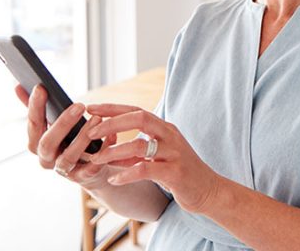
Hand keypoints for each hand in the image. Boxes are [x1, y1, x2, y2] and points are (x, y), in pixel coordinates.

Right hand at [14, 85, 116, 187]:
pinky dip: (102, 150)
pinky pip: (92, 167)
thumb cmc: (70, 140)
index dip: (34, 107)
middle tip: (79, 105)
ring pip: (69, 156)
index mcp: (38, 143)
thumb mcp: (54, 124)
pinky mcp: (84, 177)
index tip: (41, 88)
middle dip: (62, 123)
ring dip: (83, 137)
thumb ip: (38, 108)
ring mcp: (64, 170)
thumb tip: (17, 86)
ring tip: (97, 119)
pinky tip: (111, 136)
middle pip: (47, 143)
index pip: (33, 125)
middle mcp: (47, 159)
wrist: (92, 169)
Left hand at [86, 104, 218, 213]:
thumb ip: (136, 152)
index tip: (91, 108)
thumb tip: (108, 151)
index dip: (113, 108)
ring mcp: (174, 153)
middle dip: (112, 123)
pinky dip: (126, 174)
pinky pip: (145, 169)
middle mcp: (170, 135)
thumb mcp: (156, 158)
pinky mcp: (175, 172)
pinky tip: (113, 179)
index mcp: (165, 128)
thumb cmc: (179, 173)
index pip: (137, 111)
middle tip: (91, 132)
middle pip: (140, 118)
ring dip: (114, 151)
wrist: (208, 190)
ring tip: (97, 158)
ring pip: (140, 145)